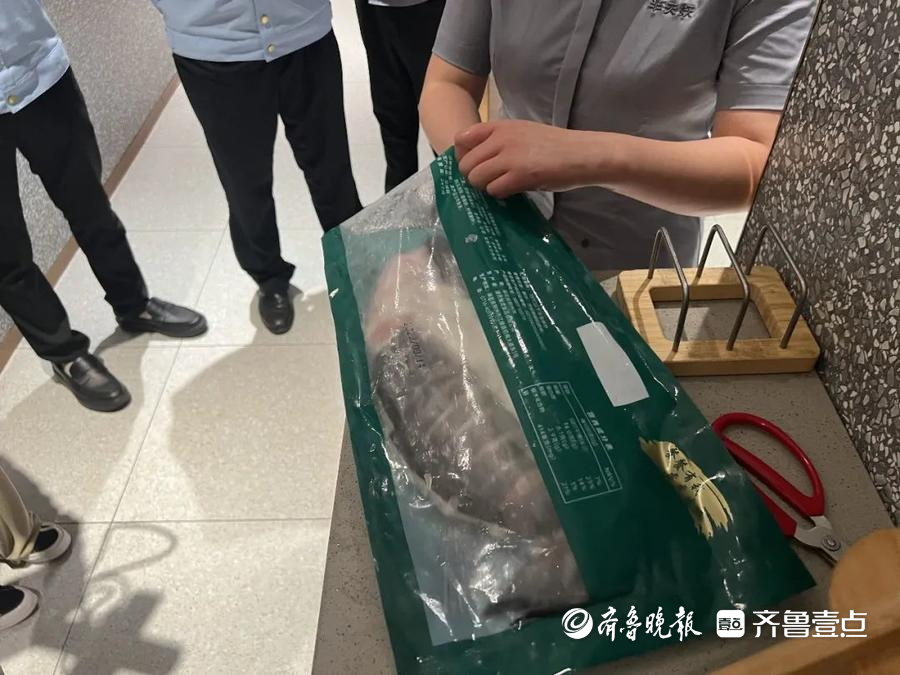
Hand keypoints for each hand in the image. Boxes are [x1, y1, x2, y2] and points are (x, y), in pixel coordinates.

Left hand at [454, 120, 601, 197]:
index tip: (476, 165)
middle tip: (490, 180)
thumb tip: (474, 160)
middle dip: (474, 177)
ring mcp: (510, 157)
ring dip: (485, 187)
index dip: (464, 157)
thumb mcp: (523, 132)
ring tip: (502, 185)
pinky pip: (493, 190)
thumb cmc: (554, 146)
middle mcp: (501, 138)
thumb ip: (498, 141)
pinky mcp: (519, 175)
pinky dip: (500, 193)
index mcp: (500, 126)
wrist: (583, 154)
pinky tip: (513, 189)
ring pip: (476, 178)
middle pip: (466, 164)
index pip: (461, 139)